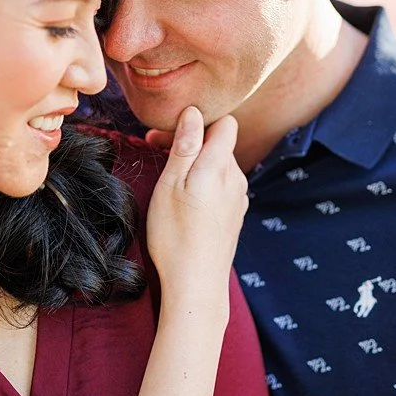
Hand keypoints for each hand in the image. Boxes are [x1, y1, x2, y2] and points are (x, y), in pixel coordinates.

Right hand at [145, 107, 248, 301]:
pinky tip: (185, 201)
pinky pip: (221, 186)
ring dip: (196, 164)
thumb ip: (186, 146)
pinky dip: (204, 183)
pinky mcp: (235, 215)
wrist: (196, 283)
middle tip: (156, 149)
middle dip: (192, 141)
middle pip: (220, 144)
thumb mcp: (171, 184)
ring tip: (169, 178)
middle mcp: (236, 179)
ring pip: (220, 166)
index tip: (169, 132)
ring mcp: (239, 198)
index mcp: (221, 166)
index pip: (225, 123)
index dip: (199, 120)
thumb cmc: (175, 234)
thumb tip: (194, 112)